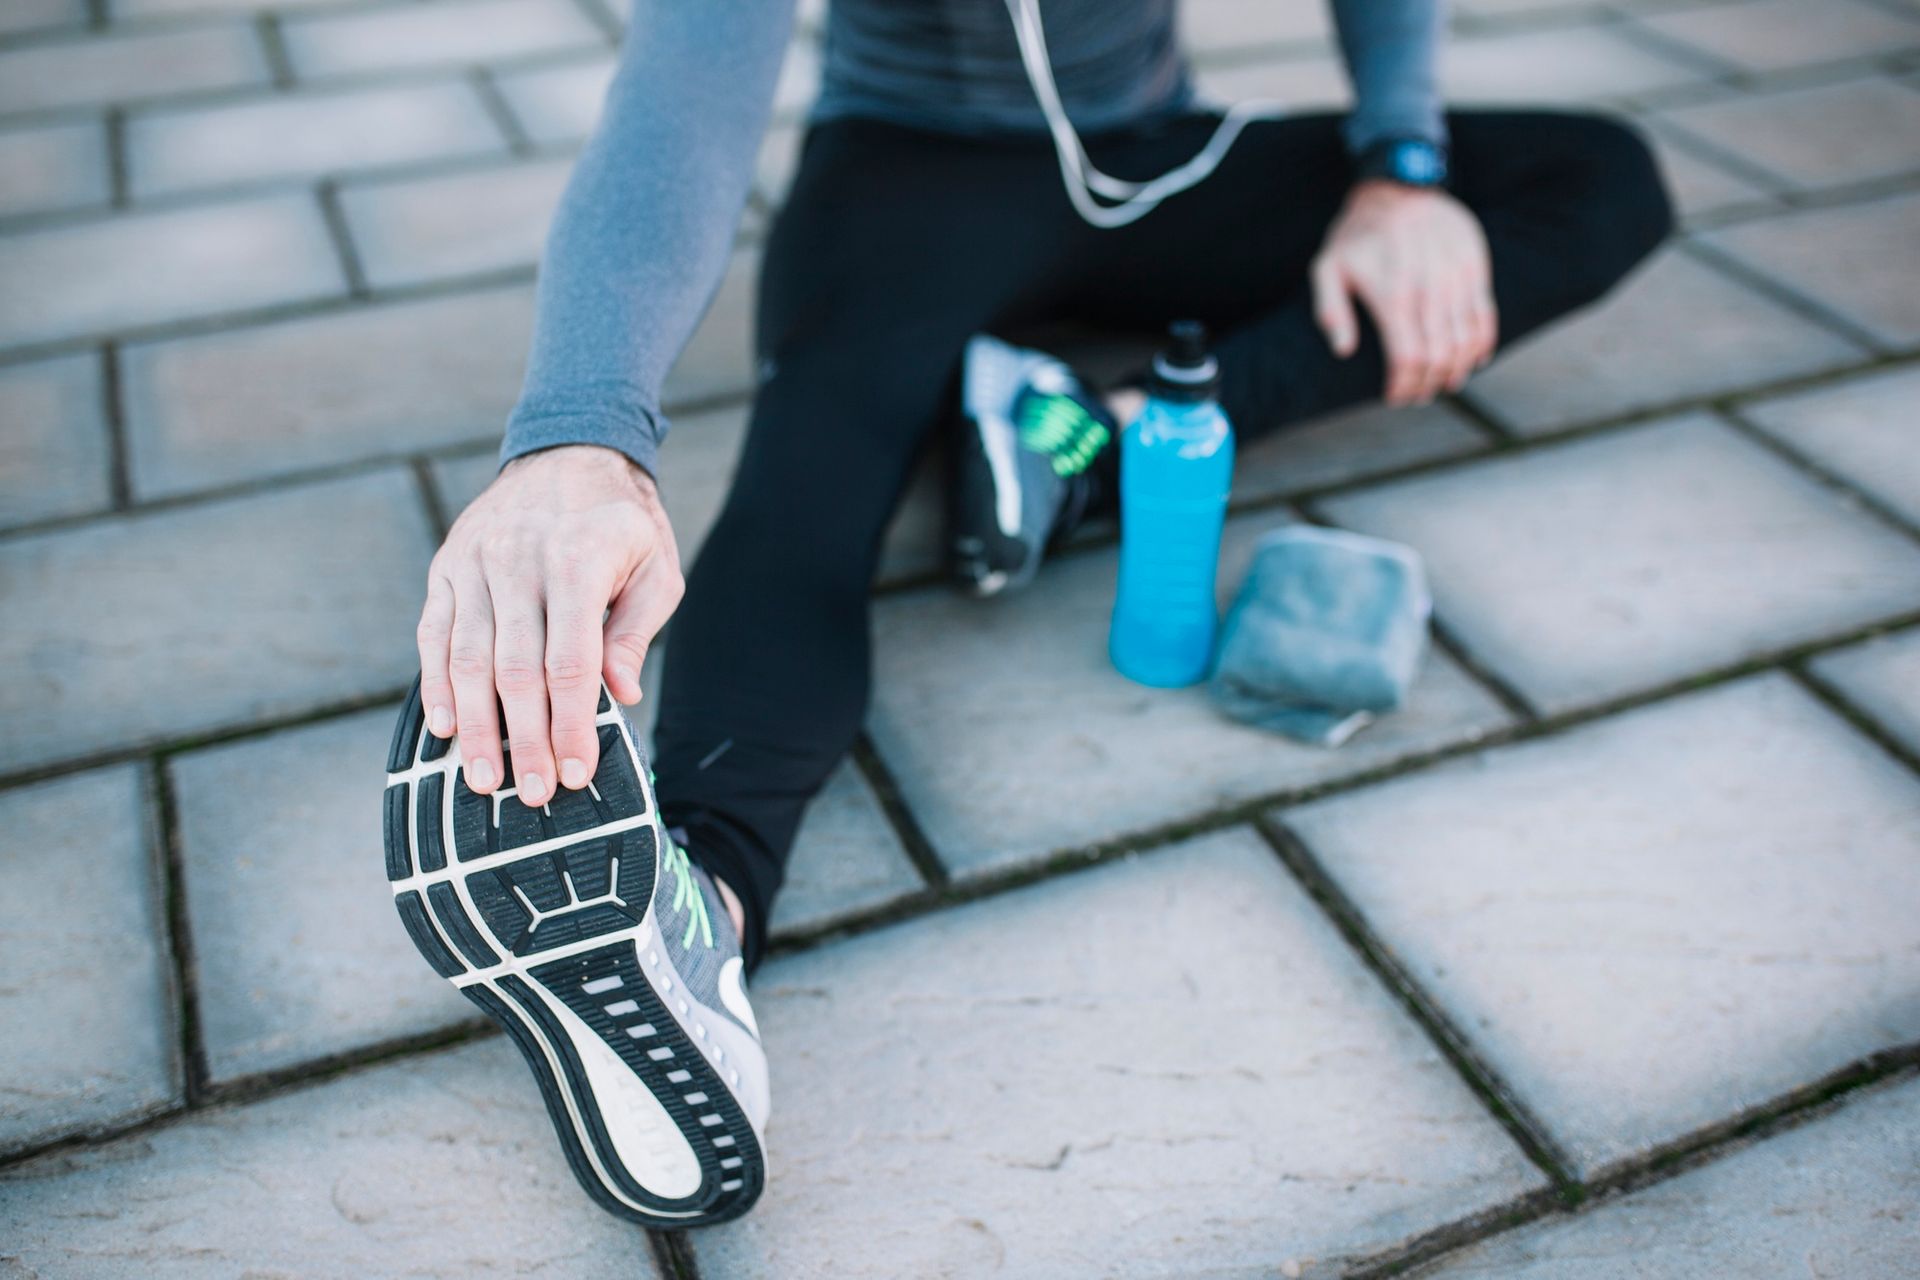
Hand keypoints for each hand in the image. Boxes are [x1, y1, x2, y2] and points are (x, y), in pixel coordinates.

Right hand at [415, 445, 682, 804]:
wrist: (569, 453)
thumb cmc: (620, 524)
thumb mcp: (655, 568)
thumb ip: (635, 631)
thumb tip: (622, 696)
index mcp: (580, 560)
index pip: (572, 661)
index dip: (572, 724)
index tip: (578, 772)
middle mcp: (520, 560)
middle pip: (517, 669)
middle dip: (525, 740)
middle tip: (535, 795)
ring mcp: (476, 563)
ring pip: (467, 658)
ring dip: (476, 726)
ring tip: (485, 780)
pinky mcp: (447, 567)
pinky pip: (434, 634)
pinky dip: (435, 684)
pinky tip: (445, 728)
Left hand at [1311, 180, 1496, 405]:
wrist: (1399, 186)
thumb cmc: (1358, 234)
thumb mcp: (1327, 268)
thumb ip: (1331, 311)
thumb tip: (1344, 351)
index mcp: (1392, 295)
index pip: (1407, 358)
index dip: (1404, 386)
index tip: (1395, 397)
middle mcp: (1429, 289)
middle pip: (1439, 356)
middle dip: (1428, 385)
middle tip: (1417, 395)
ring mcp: (1456, 278)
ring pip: (1466, 342)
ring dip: (1456, 371)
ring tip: (1443, 382)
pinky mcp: (1474, 267)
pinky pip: (1486, 316)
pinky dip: (1482, 344)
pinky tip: (1472, 360)